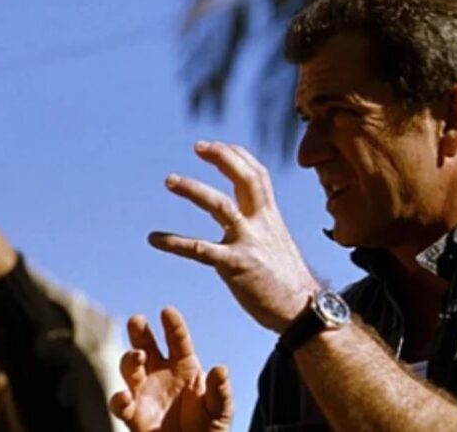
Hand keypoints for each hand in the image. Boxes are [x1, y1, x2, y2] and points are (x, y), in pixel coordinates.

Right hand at [109, 307, 231, 431]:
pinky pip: (121, 404)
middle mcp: (160, 373)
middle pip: (146, 345)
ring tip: (138, 356)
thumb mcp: (220, 409)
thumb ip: (218, 391)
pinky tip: (126, 397)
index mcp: (184, 366)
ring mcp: (145, 392)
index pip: (177, 340)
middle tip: (137, 320)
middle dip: (139, 331)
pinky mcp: (134, 415)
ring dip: (130, 359)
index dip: (172, 325)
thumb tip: (221, 369)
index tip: (167, 311)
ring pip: (129, 367)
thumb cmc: (208, 426)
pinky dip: (120, 399)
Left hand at [149, 141, 319, 333]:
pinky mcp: (235, 265)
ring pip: (219, 205)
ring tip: (170, 180)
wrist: (302, 311)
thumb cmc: (288, 281)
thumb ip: (261, 226)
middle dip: (222, 157)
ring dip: (193, 189)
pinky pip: (199, 249)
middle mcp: (261, 223)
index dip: (237, 155)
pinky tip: (154, 239)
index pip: (257, 175)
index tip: (215, 145)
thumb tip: (246, 215)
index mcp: (271, 217)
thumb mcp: (278, 243)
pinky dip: (174, 242)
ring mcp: (248, 242)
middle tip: (197, 146)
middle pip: (244, 178)